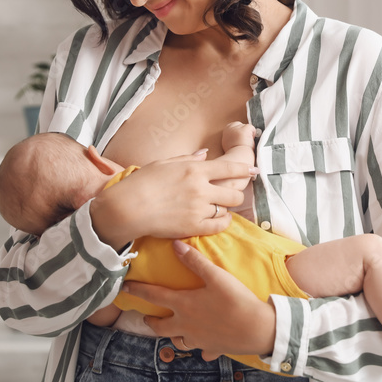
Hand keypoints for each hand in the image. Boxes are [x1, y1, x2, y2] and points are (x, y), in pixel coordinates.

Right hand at [89, 152, 254, 249]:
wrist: (127, 209)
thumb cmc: (141, 183)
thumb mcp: (164, 164)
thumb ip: (187, 159)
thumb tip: (205, 154)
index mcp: (194, 170)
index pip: (230, 169)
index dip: (245, 170)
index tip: (254, 171)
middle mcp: (201, 189)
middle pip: (234, 193)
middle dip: (236, 192)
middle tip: (232, 192)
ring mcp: (198, 209)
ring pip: (227, 209)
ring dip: (226, 207)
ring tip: (221, 205)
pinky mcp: (193, 227)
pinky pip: (218, 226)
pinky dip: (223, 222)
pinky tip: (221, 219)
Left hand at [123, 240, 275, 360]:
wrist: (257, 329)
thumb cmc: (236, 300)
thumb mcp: (216, 276)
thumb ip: (195, 261)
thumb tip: (175, 244)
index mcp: (184, 305)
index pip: (154, 296)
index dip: (138, 290)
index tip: (124, 288)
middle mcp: (186, 325)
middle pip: (160, 327)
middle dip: (150, 321)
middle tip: (146, 316)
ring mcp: (198, 340)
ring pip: (178, 341)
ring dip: (172, 335)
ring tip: (173, 330)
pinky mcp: (212, 348)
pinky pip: (201, 350)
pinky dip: (199, 347)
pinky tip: (204, 344)